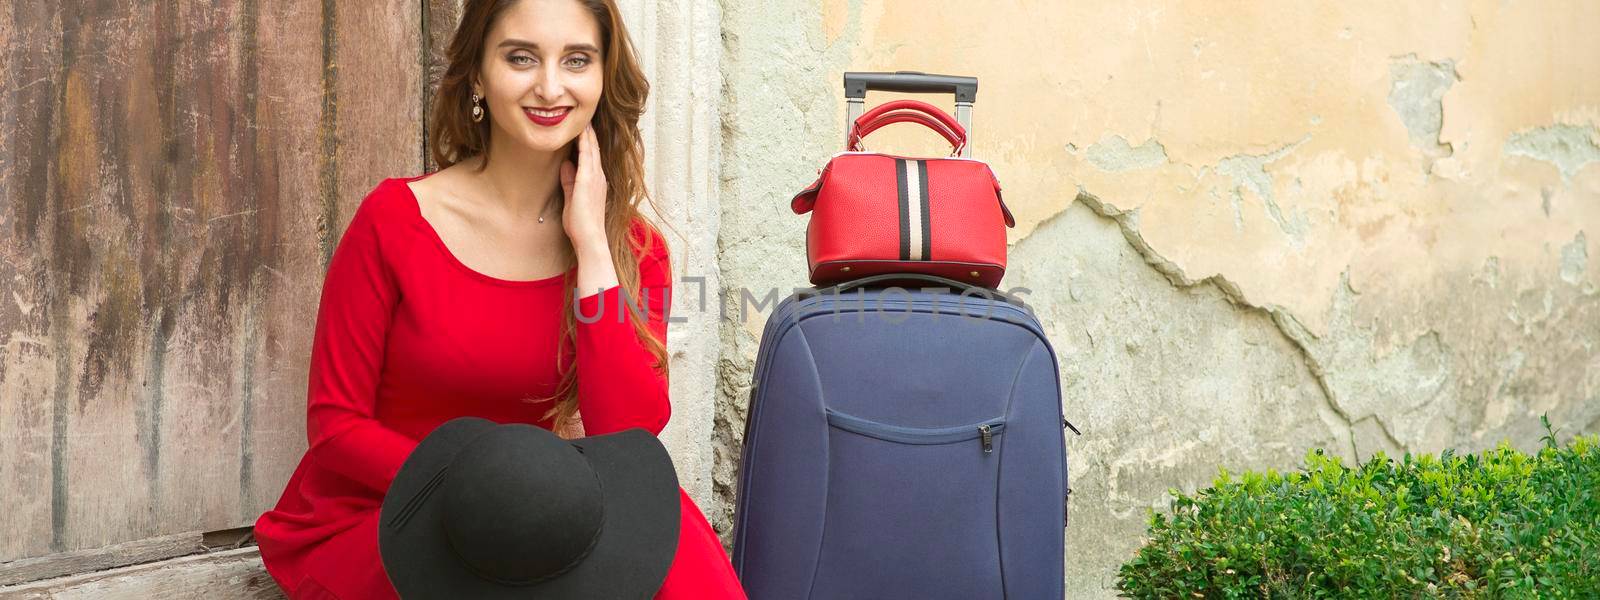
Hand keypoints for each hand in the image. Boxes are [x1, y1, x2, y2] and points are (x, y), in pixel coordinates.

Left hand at [560, 123, 607, 253]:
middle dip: (590, 133)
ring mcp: (595, 178)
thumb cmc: (581, 224)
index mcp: (596, 182)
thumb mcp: (571, 198)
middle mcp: (598, 177)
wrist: (589, 238)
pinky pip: (587, 157)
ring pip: (592, 150)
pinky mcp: (588, 181)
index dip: (588, 141)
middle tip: (586, 117)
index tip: (583, 128)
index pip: (592, 157)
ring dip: (588, 133)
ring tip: (584, 118)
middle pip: (594, 149)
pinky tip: (581, 132)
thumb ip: (569, 181)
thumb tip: (565, 165)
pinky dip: (584, 143)